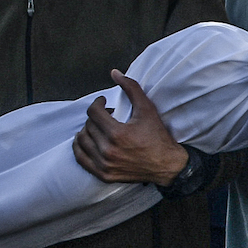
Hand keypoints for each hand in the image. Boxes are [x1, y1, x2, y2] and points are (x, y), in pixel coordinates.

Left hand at [73, 73, 188, 184]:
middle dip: (96, 117)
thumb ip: (131, 88)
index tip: (104, 103)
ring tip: (99, 128)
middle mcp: (108, 151)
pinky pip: (80, 158)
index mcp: (117, 134)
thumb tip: (114, 72)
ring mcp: (104, 164)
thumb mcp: (147, 109)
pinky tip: (88, 139)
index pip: (93, 112)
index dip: (98, 103)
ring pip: (82, 140)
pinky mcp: (103, 174)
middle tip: (106, 116)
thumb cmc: (158, 137)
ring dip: (87, 130)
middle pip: (88, 125)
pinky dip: (80, 147)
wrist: (167, 166)